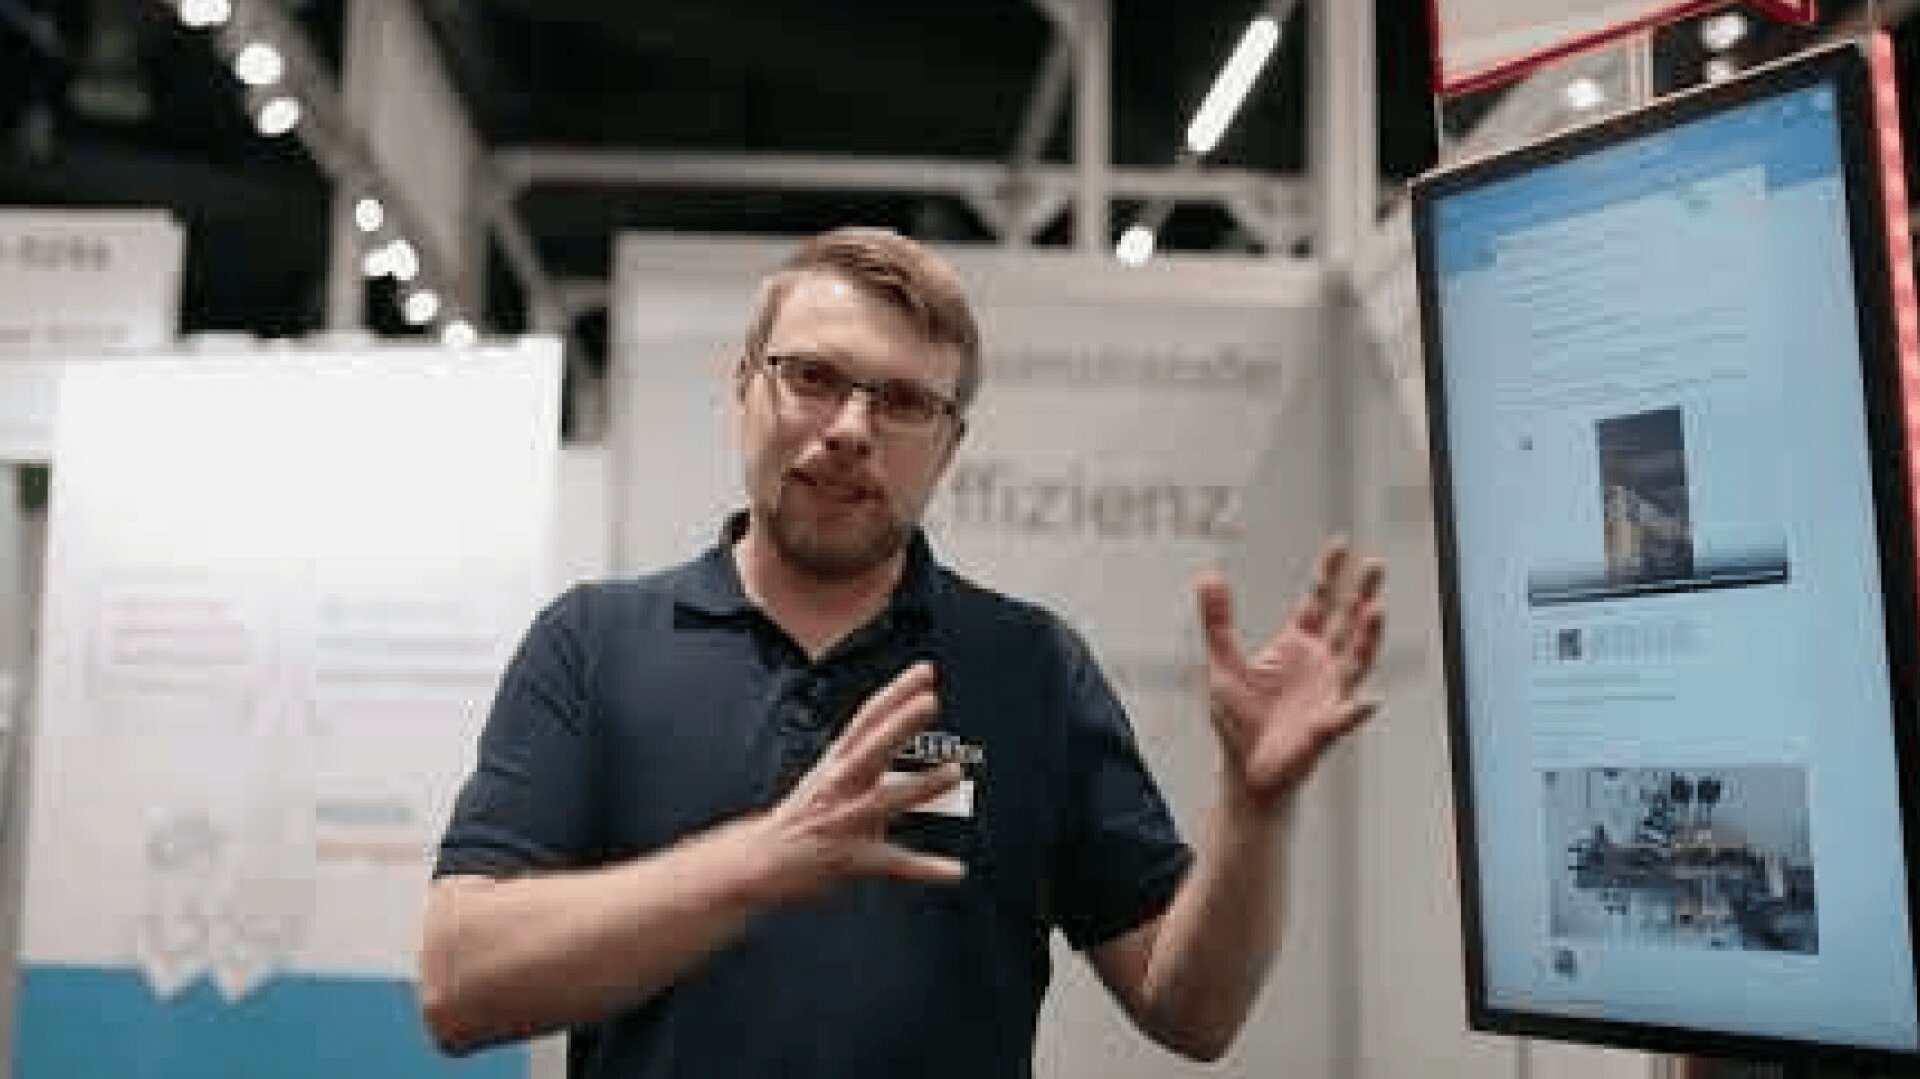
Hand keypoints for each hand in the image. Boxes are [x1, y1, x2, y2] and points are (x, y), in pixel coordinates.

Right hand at [748, 662, 964, 901]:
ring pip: (884, 800)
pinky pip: (892, 863)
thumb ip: (870, 754)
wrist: (763, 857)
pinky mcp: (852, 858)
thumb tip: (906, 733)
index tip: (924, 673)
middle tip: (930, 701)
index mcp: (839, 762)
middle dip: (899, 724)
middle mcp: (840, 785)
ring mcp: (845, 820)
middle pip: (870, 747)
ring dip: (919, 786)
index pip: (868, 719)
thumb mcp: (832, 774)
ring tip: (952, 772)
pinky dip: (926, 867)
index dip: (897, 693)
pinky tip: (954, 870)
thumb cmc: (804, 813)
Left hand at [1196, 540, 1384, 814]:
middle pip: (1347, 621)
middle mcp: (1320, 664)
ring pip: (1355, 660)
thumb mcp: (1222, 664)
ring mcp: (1328, 694)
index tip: (1341, 544)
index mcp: (1296, 646)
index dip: (1329, 573)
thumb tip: (1208, 576)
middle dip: (1361, 592)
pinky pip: (1343, 719)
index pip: (1318, 601)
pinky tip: (1368, 702)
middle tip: (1376, 564)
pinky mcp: (1324, 729)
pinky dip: (1355, 712)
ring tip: (1376, 610)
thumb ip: (1218, 621)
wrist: (1246, 771)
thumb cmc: (1238, 721)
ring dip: (1368, 637)